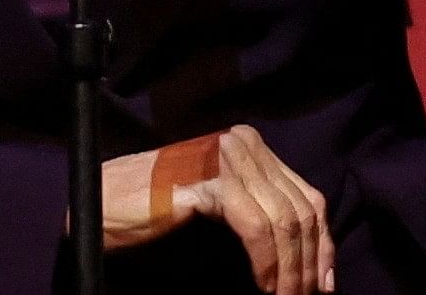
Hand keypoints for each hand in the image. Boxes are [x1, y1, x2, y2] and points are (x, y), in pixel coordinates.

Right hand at [98, 126, 332, 293]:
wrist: (102, 201)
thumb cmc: (157, 211)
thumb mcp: (224, 209)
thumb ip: (261, 216)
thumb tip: (308, 259)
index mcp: (252, 147)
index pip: (307, 197)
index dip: (322, 245)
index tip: (323, 285)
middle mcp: (244, 145)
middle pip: (301, 209)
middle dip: (309, 263)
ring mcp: (227, 159)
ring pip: (284, 220)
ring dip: (290, 270)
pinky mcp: (209, 182)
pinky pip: (255, 227)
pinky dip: (266, 263)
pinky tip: (264, 285)